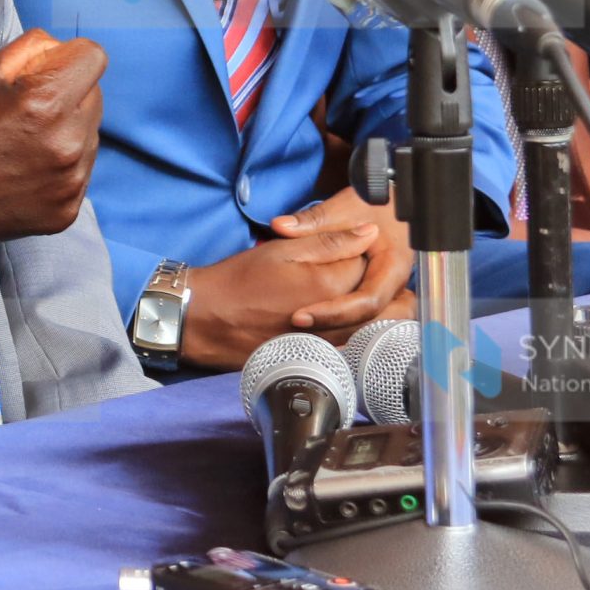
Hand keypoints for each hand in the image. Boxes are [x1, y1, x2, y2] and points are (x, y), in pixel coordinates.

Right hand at [0, 29, 104, 267]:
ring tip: (16, 141)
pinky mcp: (65, 211)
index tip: (44, 69)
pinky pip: (78, 171)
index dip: (65, 57)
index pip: (93, 57)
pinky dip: (56, 166)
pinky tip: (19, 168)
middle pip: (94, 95)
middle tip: (19, 109)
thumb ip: (31, 51)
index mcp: (45, 105)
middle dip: (65, 93)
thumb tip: (60, 50)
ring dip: (64, 130)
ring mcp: (68, 184)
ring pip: (89, 134)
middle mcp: (66, 147)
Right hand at [179, 225, 381, 370]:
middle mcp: (336, 317)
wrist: (208, 320)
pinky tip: (344, 318)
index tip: (352, 245)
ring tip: (361, 292)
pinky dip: (358, 330)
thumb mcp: (282, 249)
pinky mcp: (318, 356)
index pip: (369, 263)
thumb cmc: (239, 281)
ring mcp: (329, 341)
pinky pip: (353, 344)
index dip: (362, 251)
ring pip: (372, 326)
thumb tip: (368, 233)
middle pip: (381, 302)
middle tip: (368, 270)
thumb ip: (329, 241)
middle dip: (381, 285)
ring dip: (374, 309)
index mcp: (331, 284)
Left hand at [270, 186, 416, 333]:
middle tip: (297, 326)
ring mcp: (390, 293)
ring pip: (369, 326)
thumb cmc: (376, 204)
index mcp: (392, 266)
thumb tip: (281, 227)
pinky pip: (364, 319)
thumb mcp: (346, 207)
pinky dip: (341, 323)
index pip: (367, 301)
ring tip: (300, 330)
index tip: (300, 315)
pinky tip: (313, 324)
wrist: (397, 204)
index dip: (334, 313)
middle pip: (371, 322)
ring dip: (338, 330)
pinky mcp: (380, 296)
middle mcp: (395, 285)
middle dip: (336, 328)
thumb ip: (313, 220)